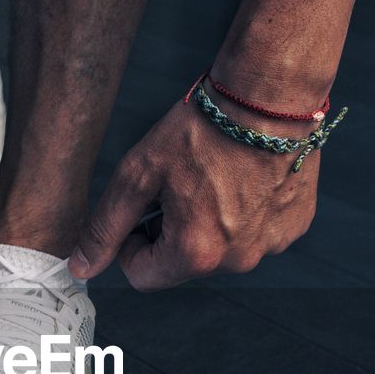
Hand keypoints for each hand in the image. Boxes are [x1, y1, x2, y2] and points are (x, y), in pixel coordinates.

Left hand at [68, 95, 319, 288]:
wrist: (270, 97)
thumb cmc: (204, 130)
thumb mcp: (139, 174)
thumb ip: (107, 226)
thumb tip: (80, 267)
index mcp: (196, 253)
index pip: (142, 276)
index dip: (131, 243)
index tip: (142, 209)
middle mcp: (237, 260)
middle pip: (183, 263)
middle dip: (172, 232)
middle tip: (179, 185)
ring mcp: (271, 245)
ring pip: (221, 249)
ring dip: (209, 224)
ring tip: (213, 178)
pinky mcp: (294, 226)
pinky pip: (256, 233)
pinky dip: (245, 214)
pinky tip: (243, 178)